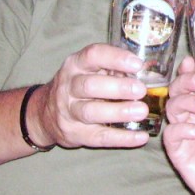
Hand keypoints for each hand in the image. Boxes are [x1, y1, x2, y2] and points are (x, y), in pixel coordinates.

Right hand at [31, 42, 153, 149]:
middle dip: (118, 88)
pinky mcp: (75, 134)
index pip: (93, 55)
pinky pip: (99, 137)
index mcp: (76, 64)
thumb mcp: (88, 70)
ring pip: (91, 112)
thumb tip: (149, 70)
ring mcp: (69, 111)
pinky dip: (121, 138)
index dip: (115, 58)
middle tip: (141, 90)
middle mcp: (69, 86)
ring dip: (118, 112)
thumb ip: (113, 68)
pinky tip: (140, 136)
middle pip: (90, 86)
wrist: (45, 113)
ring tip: (142, 111)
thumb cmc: (79, 85)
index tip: (137, 64)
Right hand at [163, 56, 194, 194]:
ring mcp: (184, 132)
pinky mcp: (178, 151)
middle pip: (177, 90)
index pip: (192, 82)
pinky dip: (183, 129)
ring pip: (172, 108)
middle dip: (185, 82)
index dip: (188, 70)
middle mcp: (192, 115)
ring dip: (186, 102)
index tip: (191, 61)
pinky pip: (172, 135)